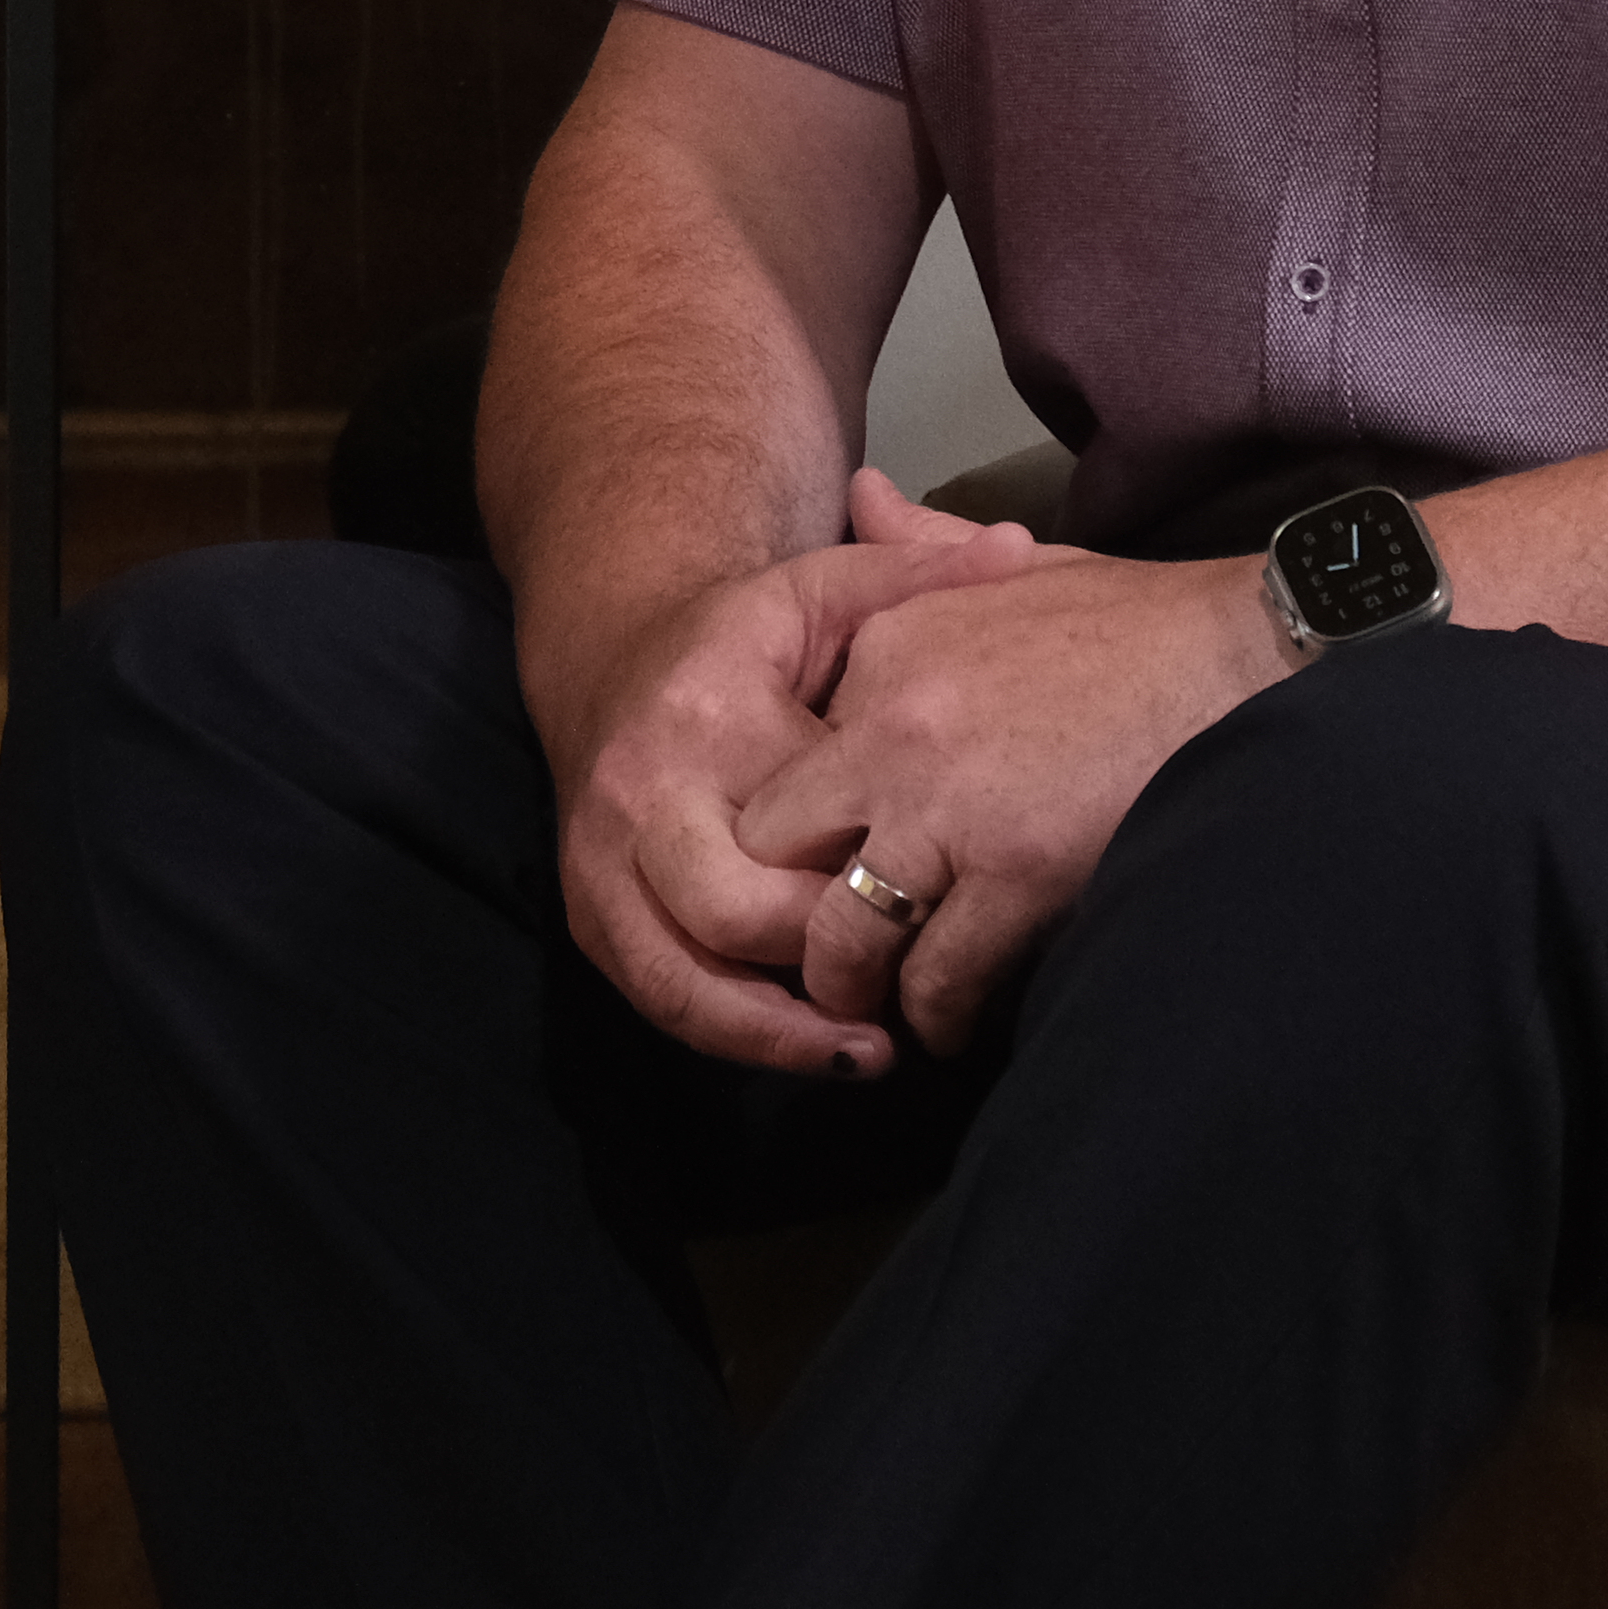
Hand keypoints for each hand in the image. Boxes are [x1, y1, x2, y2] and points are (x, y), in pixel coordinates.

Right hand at [549, 466, 1050, 1079]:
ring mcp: (601, 862)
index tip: (951, 909)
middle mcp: (639, 797)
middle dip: (826, 962)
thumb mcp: (819, 590)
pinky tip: (816, 1054)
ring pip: (683, 978)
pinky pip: (657, 996)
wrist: (611, 657)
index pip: (794, 827)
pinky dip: (735, 1037)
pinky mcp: (589, 910)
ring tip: (874, 1055)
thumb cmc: (738, 638)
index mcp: (706, 718)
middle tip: (913, 988)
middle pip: (734, 916)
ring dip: (779, 1033)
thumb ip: (915, 575)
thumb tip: (1019, 553)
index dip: (870, 879)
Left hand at [730, 546, 1285, 1052]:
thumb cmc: (1139, 623)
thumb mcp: (1014, 566)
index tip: (824, 860)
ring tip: (882, 1007)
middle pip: (779, 844)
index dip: (801, 823)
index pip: (786, 757)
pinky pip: (940, 975)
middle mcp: (891, 728)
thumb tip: (861, 492)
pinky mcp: (1017, 872)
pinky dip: (940, 1013)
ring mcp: (948, 806)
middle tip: (824, 951)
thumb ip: (921, 546)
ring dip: (857, 982)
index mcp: (884, 650)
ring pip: (846, 931)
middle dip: (791, 906)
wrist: (1250, 657)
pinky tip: (956, 1024)